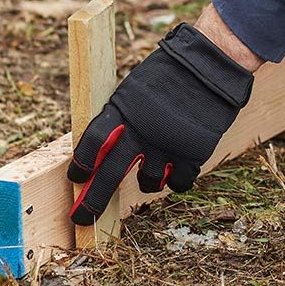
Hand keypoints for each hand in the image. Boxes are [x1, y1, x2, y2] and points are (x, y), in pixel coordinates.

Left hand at [67, 23, 254, 223]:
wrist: (208, 66)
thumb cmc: (168, 73)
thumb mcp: (133, 90)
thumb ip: (119, 118)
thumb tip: (105, 147)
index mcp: (120, 111)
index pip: (91, 145)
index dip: (80, 166)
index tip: (76, 179)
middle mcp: (140, 132)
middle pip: (110, 175)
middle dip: (93, 202)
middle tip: (82, 219)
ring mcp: (167, 145)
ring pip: (149, 183)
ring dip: (147, 182)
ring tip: (151, 174)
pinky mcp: (192, 153)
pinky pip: (179, 182)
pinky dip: (177, 180)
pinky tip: (176, 169)